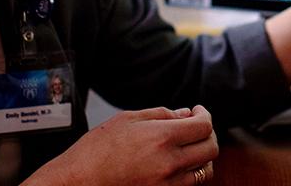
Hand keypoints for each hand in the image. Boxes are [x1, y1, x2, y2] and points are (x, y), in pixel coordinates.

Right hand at [25, 105, 217, 185]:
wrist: (79, 183)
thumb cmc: (97, 150)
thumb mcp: (127, 119)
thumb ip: (161, 115)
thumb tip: (186, 114)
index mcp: (161, 138)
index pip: (203, 126)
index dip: (204, 115)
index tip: (198, 111)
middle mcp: (170, 164)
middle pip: (211, 148)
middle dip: (208, 134)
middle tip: (196, 127)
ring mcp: (168, 185)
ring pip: (204, 170)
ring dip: (202, 155)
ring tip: (188, 146)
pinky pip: (189, 185)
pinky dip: (190, 172)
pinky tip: (177, 162)